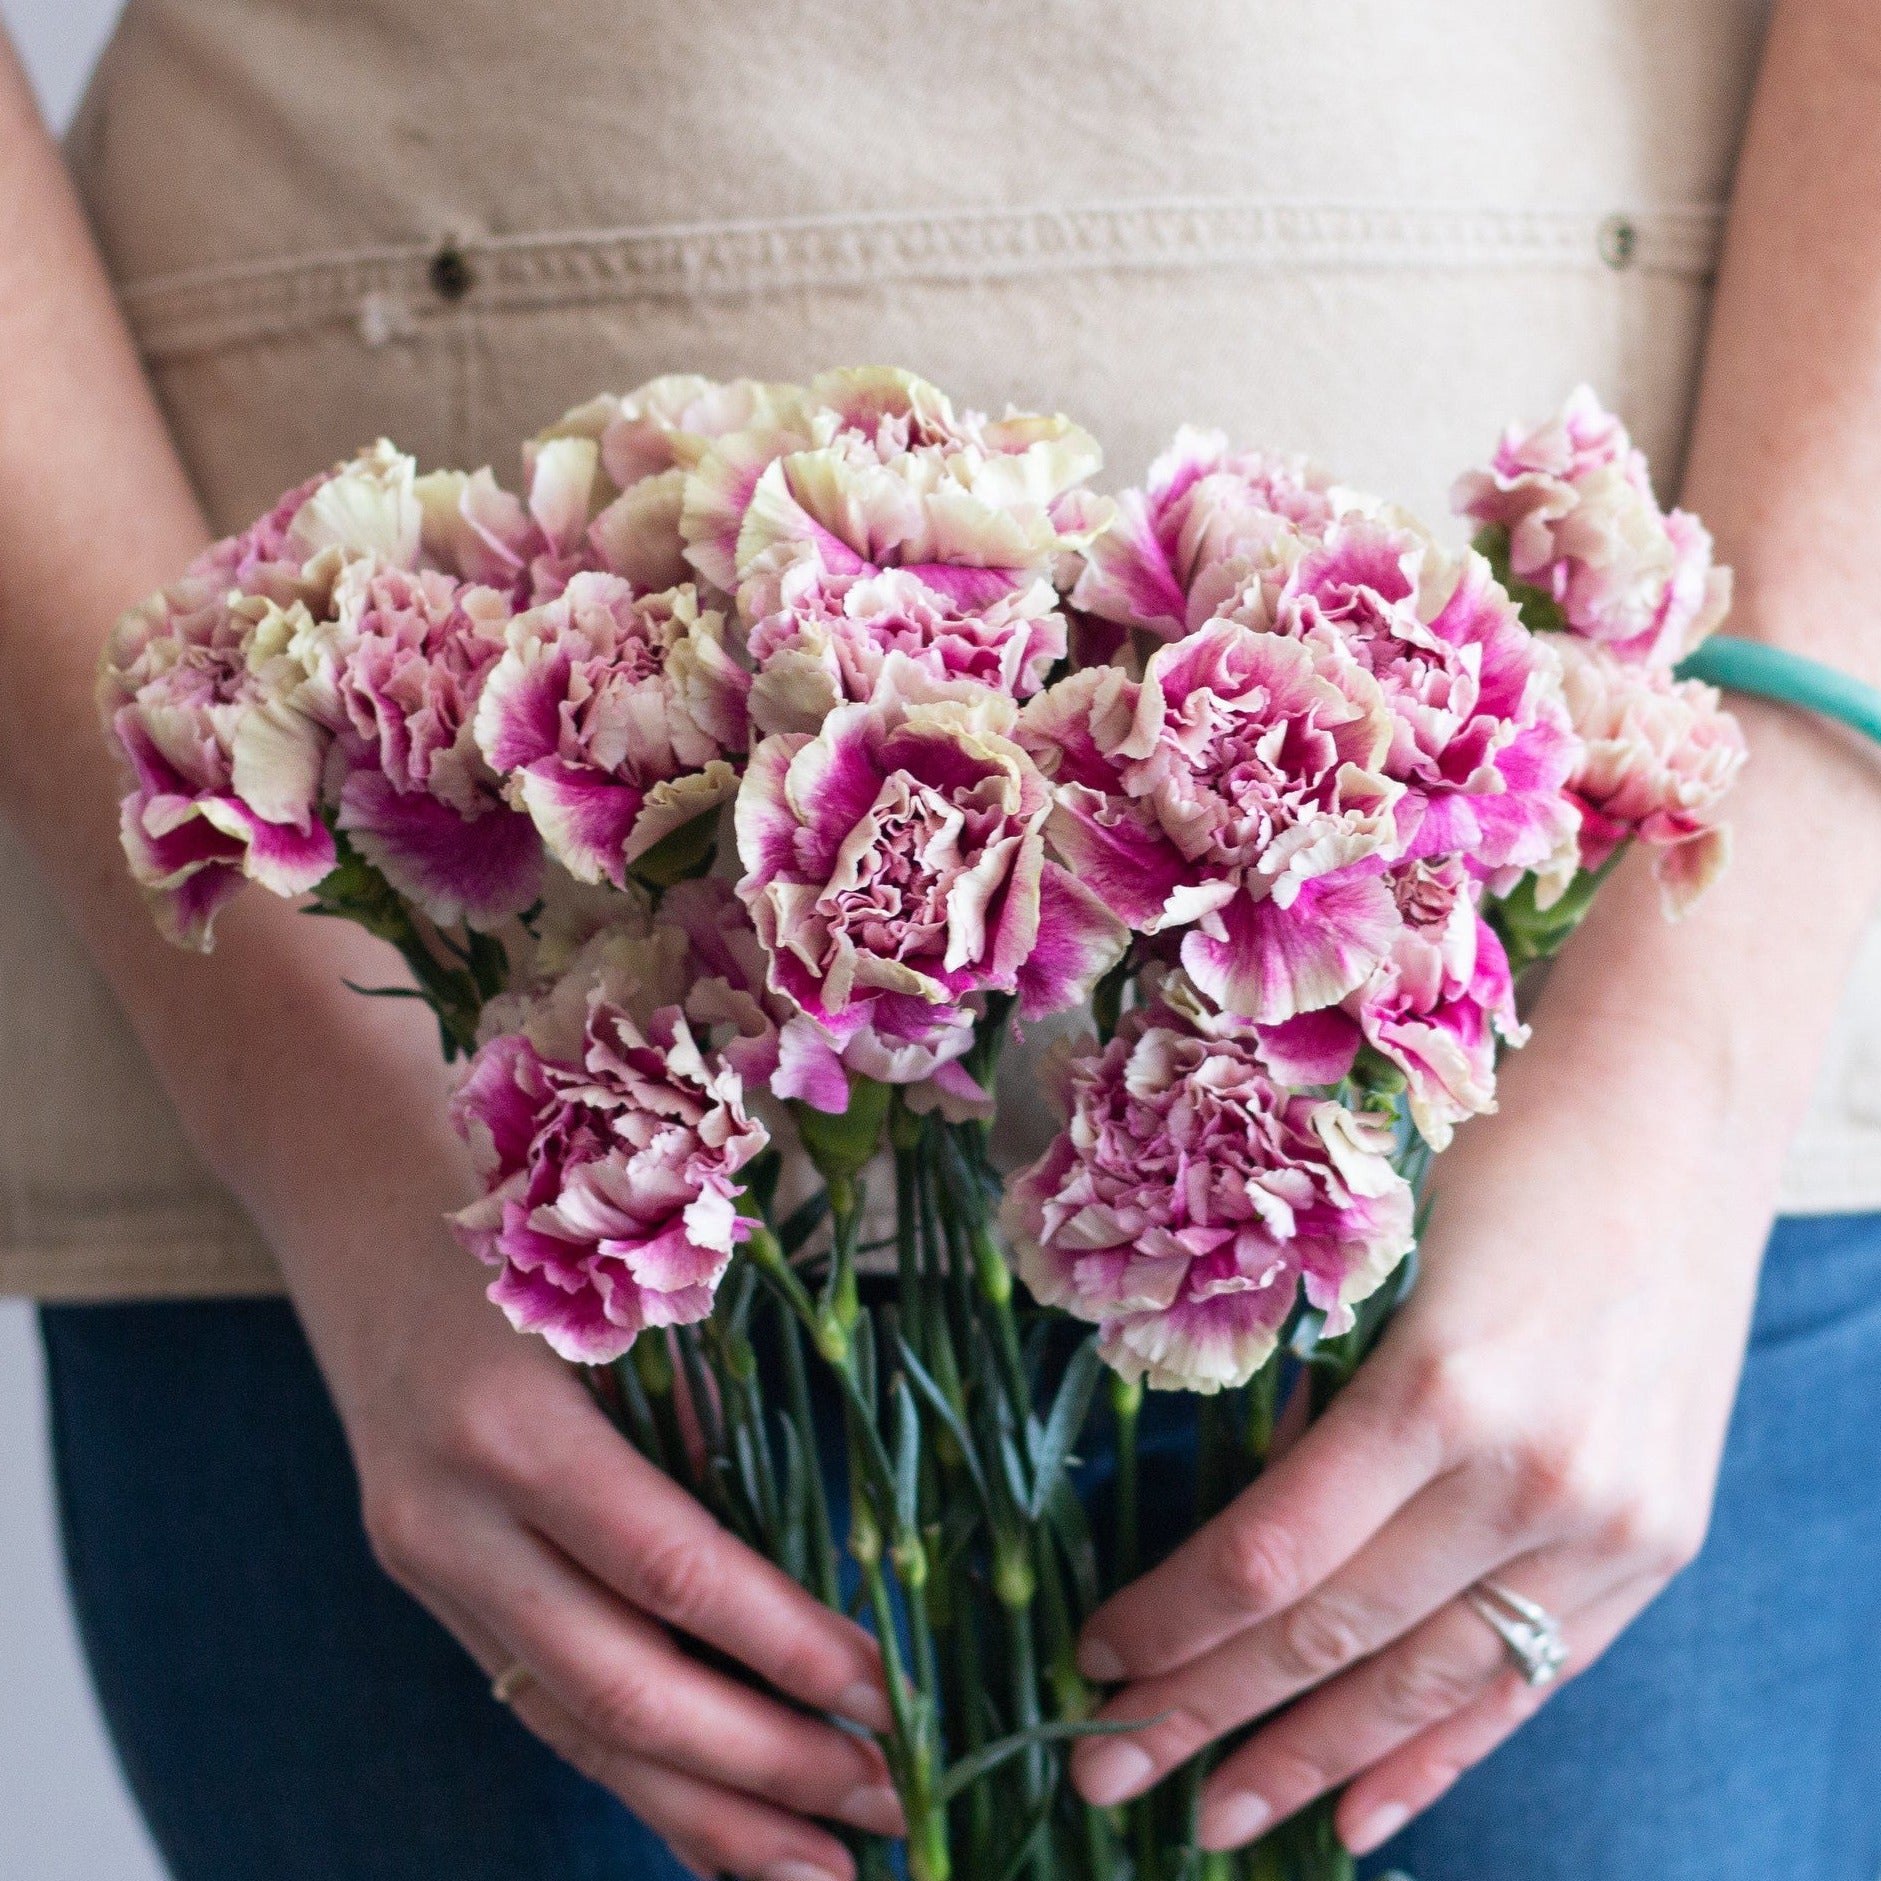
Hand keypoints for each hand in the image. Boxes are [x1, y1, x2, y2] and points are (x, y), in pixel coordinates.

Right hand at [318, 1210, 902, 1880]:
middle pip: (616, 1688)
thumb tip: (806, 1559)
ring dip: (702, 1813)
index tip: (886, 1698)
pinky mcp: (429, 1586)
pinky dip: (632, 1772)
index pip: (668, 1570)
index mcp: (510, 1425)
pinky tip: (711, 1824)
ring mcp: (428, 1563)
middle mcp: (451, 1517)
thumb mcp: (625, 1286)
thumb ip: (706, 1416)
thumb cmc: (525, 1212)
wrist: (353, 1204)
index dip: (781, 1645)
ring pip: (571, 1727)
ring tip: (818, 1872)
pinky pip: (538, 1702)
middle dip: (760, 1766)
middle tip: (887, 1807)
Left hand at [1066, 989, 1774, 1855]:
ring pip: (1429, 1685)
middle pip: (1338, 1639)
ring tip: (1213, 1820)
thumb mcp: (1374, 1240)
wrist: (1675, 1119)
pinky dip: (1441, 1758)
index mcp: (1443, 1384)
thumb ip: (1304, 1380)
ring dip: (1312, 1763)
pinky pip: (1530, 1682)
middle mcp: (1536, 1479)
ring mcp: (1609, 1526)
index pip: (1273, 1555)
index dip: (1170, 1623)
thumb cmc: (1495, 1146)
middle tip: (1103, 1772)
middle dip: (1208, 1715)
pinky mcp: (1655, 1546)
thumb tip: (1203, 1512)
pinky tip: (1361, 1821)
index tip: (1090, 1660)